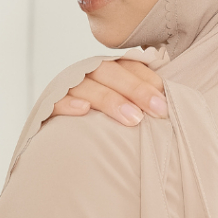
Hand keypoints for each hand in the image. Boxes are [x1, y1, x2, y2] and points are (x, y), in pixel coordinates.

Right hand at [48, 58, 167, 126]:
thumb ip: (142, 104)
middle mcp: (85, 74)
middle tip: (158, 110)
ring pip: (86, 86)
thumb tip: (169, 106)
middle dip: (136, 89)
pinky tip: (84, 111)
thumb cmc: (103, 127)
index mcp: (106, 71)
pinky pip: (56, 103)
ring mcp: (65, 89)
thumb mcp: (124, 110)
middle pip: (109, 72)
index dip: (147, 79)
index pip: (127, 65)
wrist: (66, 152)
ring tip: (132, 118)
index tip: (166, 100)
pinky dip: (69, 105)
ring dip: (110, 100)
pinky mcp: (48, 107)